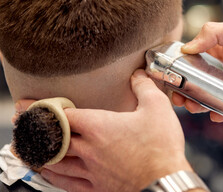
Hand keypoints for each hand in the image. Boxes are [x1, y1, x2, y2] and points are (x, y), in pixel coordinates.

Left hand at [15, 70, 191, 191]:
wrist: (166, 181)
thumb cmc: (161, 146)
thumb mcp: (157, 107)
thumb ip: (144, 86)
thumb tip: (138, 74)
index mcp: (99, 126)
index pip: (62, 116)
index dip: (44, 109)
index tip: (30, 105)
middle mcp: (89, 149)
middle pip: (52, 139)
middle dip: (35, 130)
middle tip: (23, 124)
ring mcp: (90, 170)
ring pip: (55, 161)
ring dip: (40, 153)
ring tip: (29, 147)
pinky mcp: (97, 187)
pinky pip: (66, 183)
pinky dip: (53, 176)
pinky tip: (49, 172)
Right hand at [172, 22, 222, 120]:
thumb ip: (215, 33)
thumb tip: (188, 47)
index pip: (194, 59)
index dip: (180, 66)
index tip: (169, 72)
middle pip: (196, 82)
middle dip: (183, 89)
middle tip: (176, 96)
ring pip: (207, 99)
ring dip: (195, 104)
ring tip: (192, 106)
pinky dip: (217, 114)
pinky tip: (214, 113)